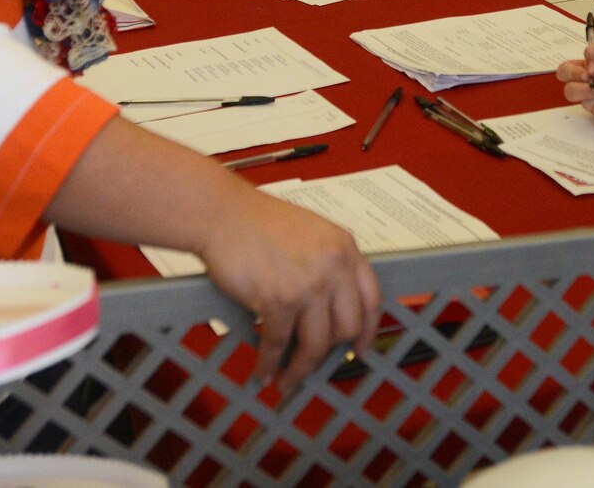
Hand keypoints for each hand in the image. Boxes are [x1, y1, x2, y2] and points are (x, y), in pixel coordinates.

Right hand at [198, 194, 380, 396]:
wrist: (221, 213)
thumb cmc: (256, 221)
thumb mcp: (310, 232)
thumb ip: (327, 264)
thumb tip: (328, 309)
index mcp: (344, 247)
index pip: (371, 299)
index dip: (368, 330)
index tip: (359, 349)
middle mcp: (334, 267)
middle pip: (346, 328)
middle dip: (330, 352)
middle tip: (314, 362)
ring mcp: (308, 285)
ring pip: (316, 345)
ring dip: (300, 370)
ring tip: (288, 381)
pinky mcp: (278, 300)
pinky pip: (277, 344)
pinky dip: (269, 363)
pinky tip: (264, 371)